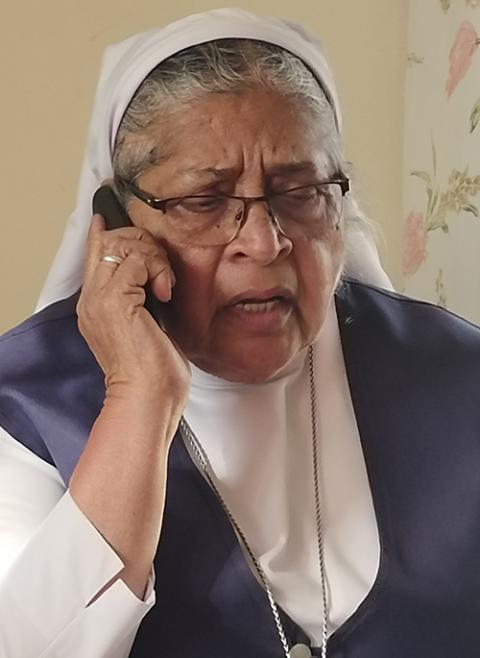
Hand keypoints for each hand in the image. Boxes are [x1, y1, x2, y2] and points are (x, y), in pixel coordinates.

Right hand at [76, 214, 190, 403]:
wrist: (148, 397)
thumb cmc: (153, 372)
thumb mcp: (147, 326)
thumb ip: (141, 298)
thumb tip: (155, 277)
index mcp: (94, 306)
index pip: (93, 255)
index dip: (104, 233)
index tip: (108, 217)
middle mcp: (90, 299)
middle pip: (108, 241)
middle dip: (143, 244)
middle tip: (162, 272)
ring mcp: (100, 298)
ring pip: (123, 245)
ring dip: (154, 258)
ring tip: (165, 288)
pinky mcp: (116, 300)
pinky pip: (137, 260)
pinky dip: (158, 270)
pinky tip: (164, 294)